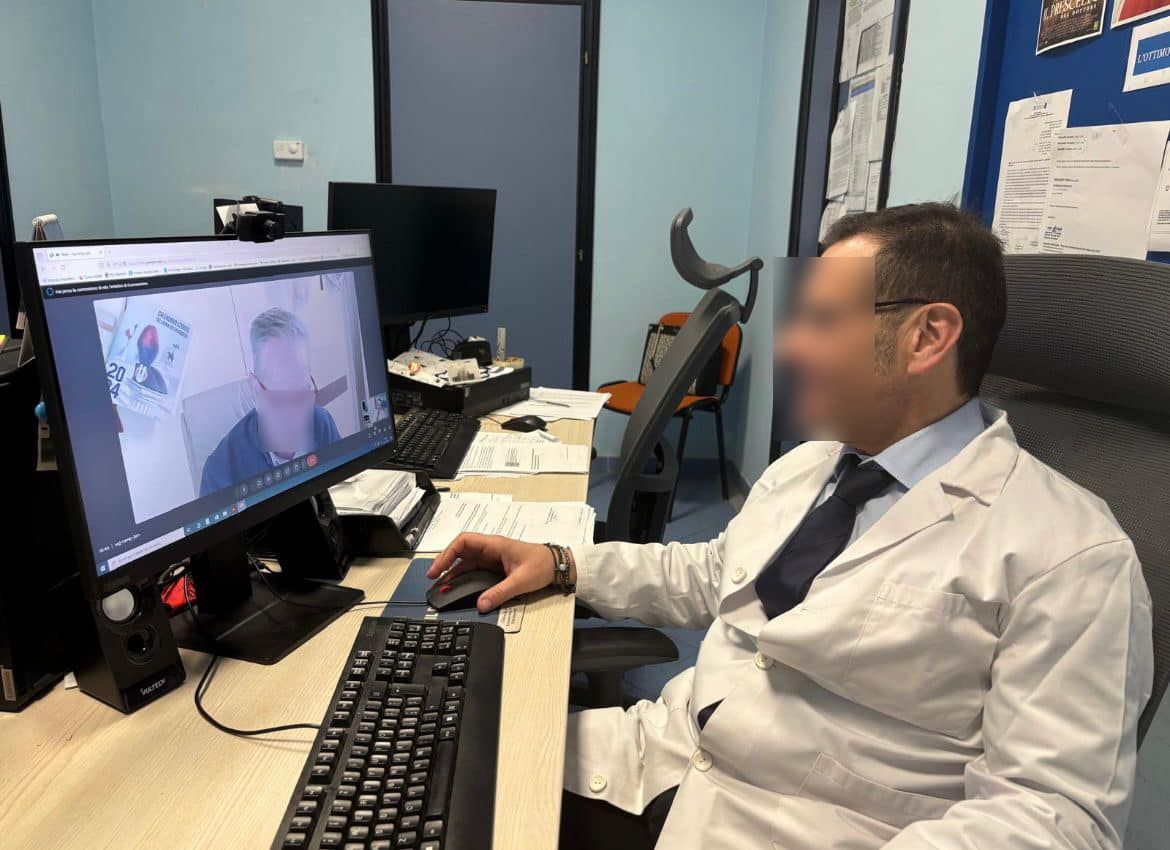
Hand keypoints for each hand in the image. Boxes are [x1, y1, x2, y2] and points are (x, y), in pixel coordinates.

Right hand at [427, 533, 562, 612]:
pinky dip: (463, 579)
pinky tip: (457, 588)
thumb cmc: (543, 565)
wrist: (558, 566)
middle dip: (445, 564)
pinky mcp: (495, 567)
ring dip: (453, 573)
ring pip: (466, 562)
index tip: (438, 569)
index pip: (464, 542)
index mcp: (495, 544)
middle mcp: (491, 549)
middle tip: (433, 580)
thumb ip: (500, 593)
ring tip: (441, 587)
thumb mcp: (521, 580)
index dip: (447, 554)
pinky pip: (474, 570)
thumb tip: (482, 604)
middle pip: (461, 552)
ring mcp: (492, 558)